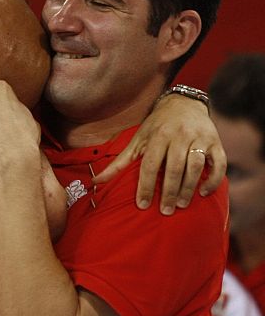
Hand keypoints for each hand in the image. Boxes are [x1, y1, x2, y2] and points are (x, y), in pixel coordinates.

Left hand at [93, 94, 226, 213]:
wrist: (183, 103)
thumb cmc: (156, 126)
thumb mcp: (137, 140)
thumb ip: (119, 162)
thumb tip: (95, 181)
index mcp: (158, 136)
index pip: (150, 165)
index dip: (146, 186)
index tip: (143, 205)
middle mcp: (179, 136)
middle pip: (174, 168)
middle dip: (169, 192)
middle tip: (166, 211)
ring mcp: (200, 138)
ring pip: (196, 166)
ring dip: (189, 188)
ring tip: (182, 205)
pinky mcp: (216, 142)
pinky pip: (219, 163)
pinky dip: (213, 179)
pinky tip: (204, 193)